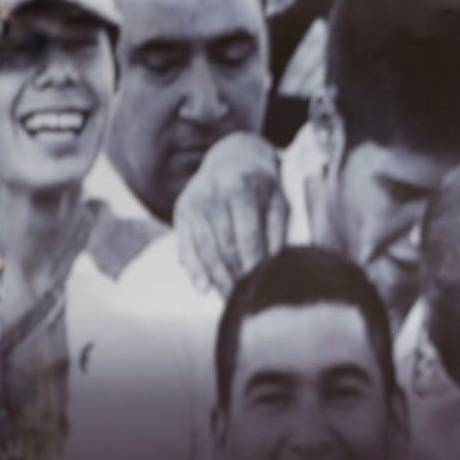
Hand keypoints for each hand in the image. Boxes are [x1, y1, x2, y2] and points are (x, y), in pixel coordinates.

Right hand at [173, 132, 287, 296]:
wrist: (232, 157)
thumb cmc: (263, 187)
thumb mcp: (278, 202)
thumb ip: (277, 233)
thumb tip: (274, 267)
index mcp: (239, 188)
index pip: (246, 237)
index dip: (253, 266)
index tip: (261, 288)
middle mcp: (211, 194)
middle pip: (223, 247)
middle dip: (234, 278)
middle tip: (246, 302)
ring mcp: (193, 203)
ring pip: (204, 250)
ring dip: (216, 279)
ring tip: (230, 301)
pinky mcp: (181, 211)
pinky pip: (185, 245)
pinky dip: (194, 269)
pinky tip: (202, 289)